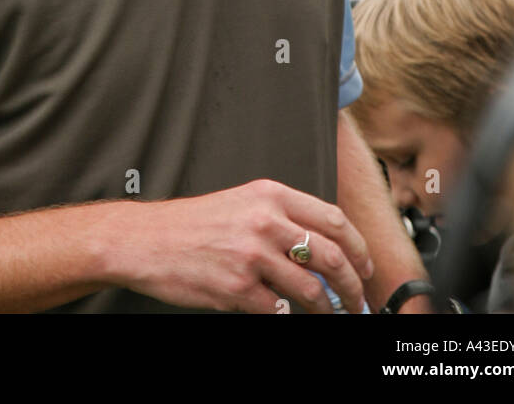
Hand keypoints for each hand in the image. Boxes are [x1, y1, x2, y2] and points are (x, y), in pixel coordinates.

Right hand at [110, 179, 372, 314]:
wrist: (147, 240)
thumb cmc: (192, 224)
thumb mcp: (242, 203)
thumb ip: (281, 219)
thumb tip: (323, 251)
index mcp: (270, 195)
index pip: (333, 220)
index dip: (358, 248)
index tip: (366, 267)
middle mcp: (266, 221)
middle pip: (332, 256)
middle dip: (353, 286)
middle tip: (358, 301)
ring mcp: (253, 256)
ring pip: (312, 291)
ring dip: (328, 310)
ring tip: (330, 316)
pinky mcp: (239, 289)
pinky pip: (280, 312)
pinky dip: (290, 319)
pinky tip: (290, 318)